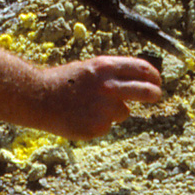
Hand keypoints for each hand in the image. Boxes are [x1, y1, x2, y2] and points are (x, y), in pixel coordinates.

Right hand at [40, 56, 162, 139]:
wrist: (38, 98)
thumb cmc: (65, 82)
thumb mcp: (91, 68)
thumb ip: (114, 73)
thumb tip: (142, 79)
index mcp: (106, 67)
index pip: (142, 69)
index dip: (154, 75)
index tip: (157, 80)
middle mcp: (108, 86)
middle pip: (146, 91)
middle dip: (154, 94)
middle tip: (156, 95)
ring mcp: (104, 108)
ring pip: (124, 112)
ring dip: (114, 111)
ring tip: (89, 106)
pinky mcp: (98, 127)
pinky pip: (108, 125)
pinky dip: (99, 123)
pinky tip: (81, 116)